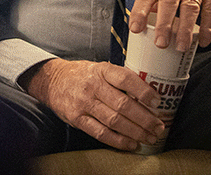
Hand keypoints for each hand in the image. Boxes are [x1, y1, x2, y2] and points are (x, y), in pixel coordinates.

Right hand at [21, 58, 164, 150]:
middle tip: (158, 126)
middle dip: (144, 118)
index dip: (143, 91)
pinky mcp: (77, 119)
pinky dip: (118, 141)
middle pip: (123, 105)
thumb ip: (118, 77)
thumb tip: (146, 92)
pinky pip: (101, 133)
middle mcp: (93, 86)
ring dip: (135, 132)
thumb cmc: (81, 74)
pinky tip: (131, 143)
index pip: (125, 79)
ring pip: (114, 121)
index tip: (156, 101)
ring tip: (149, 137)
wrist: (52, 80)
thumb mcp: (99, 67)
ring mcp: (84, 103)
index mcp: (101, 70)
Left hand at [128, 0, 210, 50]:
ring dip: (185, 28)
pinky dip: (208, 26)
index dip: (140, 11)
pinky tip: (205, 39)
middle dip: (163, 24)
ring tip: (181, 45)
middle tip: (160, 43)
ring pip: (190, 5)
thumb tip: (149, 17)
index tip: (135, 29)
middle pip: (169, 0)